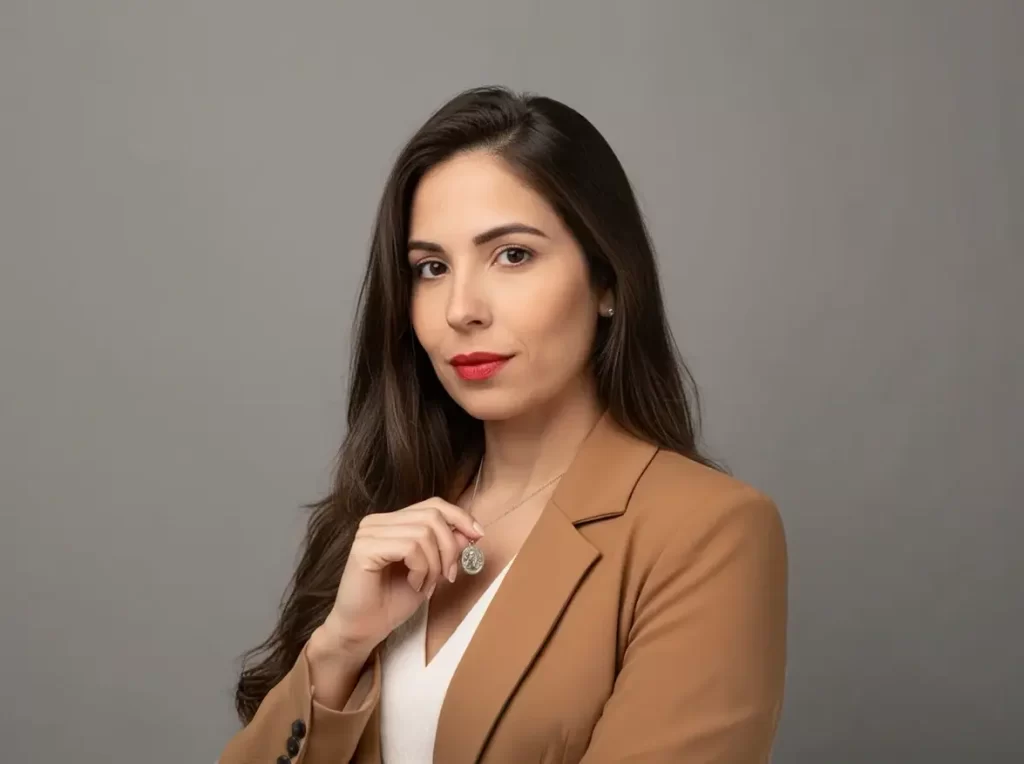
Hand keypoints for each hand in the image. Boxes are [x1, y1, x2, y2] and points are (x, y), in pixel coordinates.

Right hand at [311, 497, 483, 663]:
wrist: (364, 629)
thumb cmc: (393, 602)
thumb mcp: (430, 572)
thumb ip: (447, 549)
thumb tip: (471, 533)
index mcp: (392, 521)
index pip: (433, 505)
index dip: (460, 517)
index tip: (478, 536)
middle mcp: (378, 521)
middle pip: (432, 516)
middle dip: (449, 548)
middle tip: (449, 576)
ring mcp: (369, 532)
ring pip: (423, 533)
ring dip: (434, 564)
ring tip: (426, 585)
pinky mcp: (364, 548)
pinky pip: (409, 547)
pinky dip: (421, 569)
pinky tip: (414, 584)